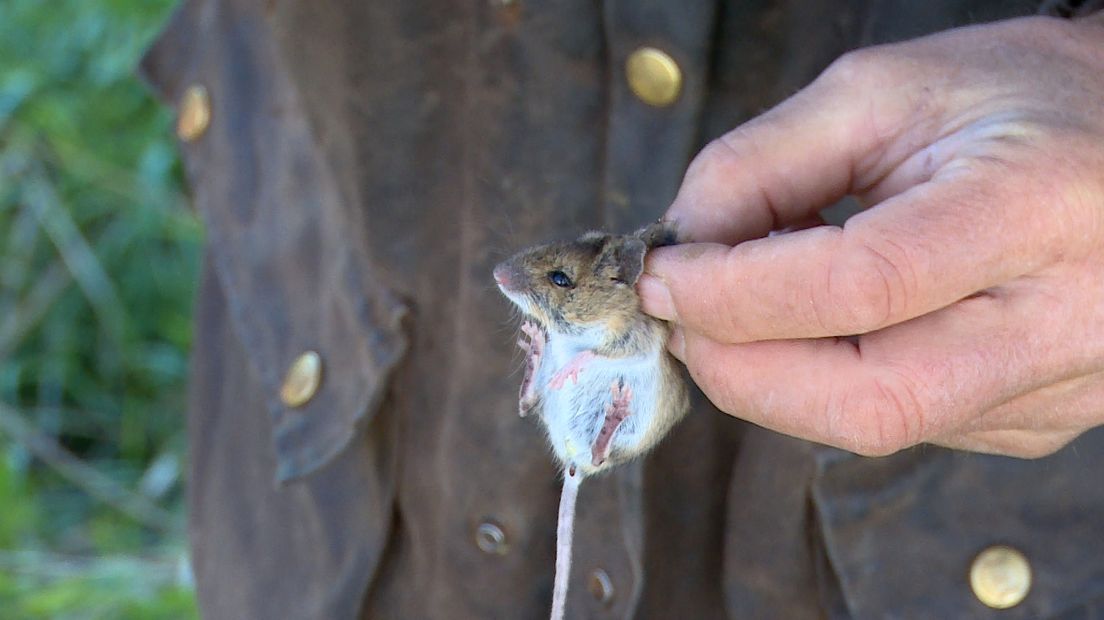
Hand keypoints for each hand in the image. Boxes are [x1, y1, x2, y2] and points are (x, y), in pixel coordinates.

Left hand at [637, 15, 1103, 457]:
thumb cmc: (1013, 100)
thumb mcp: (880, 93)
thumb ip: (762, 165)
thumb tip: (682, 247)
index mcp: (1033, 209)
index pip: (861, 286)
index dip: (734, 291)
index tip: (661, 272)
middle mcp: (1062, 320)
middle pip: (866, 402)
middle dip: (737, 369)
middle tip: (679, 316)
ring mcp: (1056, 388)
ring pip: (875, 428)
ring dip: (771, 377)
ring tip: (746, 304)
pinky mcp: (1034, 421)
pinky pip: (899, 424)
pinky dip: (823, 383)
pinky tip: (818, 328)